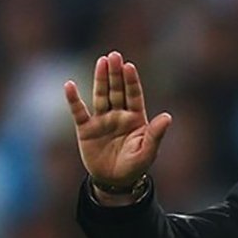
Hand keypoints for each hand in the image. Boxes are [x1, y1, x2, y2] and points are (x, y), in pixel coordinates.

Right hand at [64, 51, 171, 191]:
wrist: (114, 181)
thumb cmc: (134, 166)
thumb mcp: (147, 152)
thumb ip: (155, 134)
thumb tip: (167, 117)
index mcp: (135, 118)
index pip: (134, 95)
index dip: (131, 81)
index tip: (129, 66)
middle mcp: (119, 114)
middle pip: (117, 90)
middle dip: (116, 74)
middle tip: (114, 55)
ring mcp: (102, 120)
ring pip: (101, 95)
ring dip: (100, 79)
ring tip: (101, 62)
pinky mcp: (86, 129)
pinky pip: (79, 112)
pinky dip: (74, 100)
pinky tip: (69, 85)